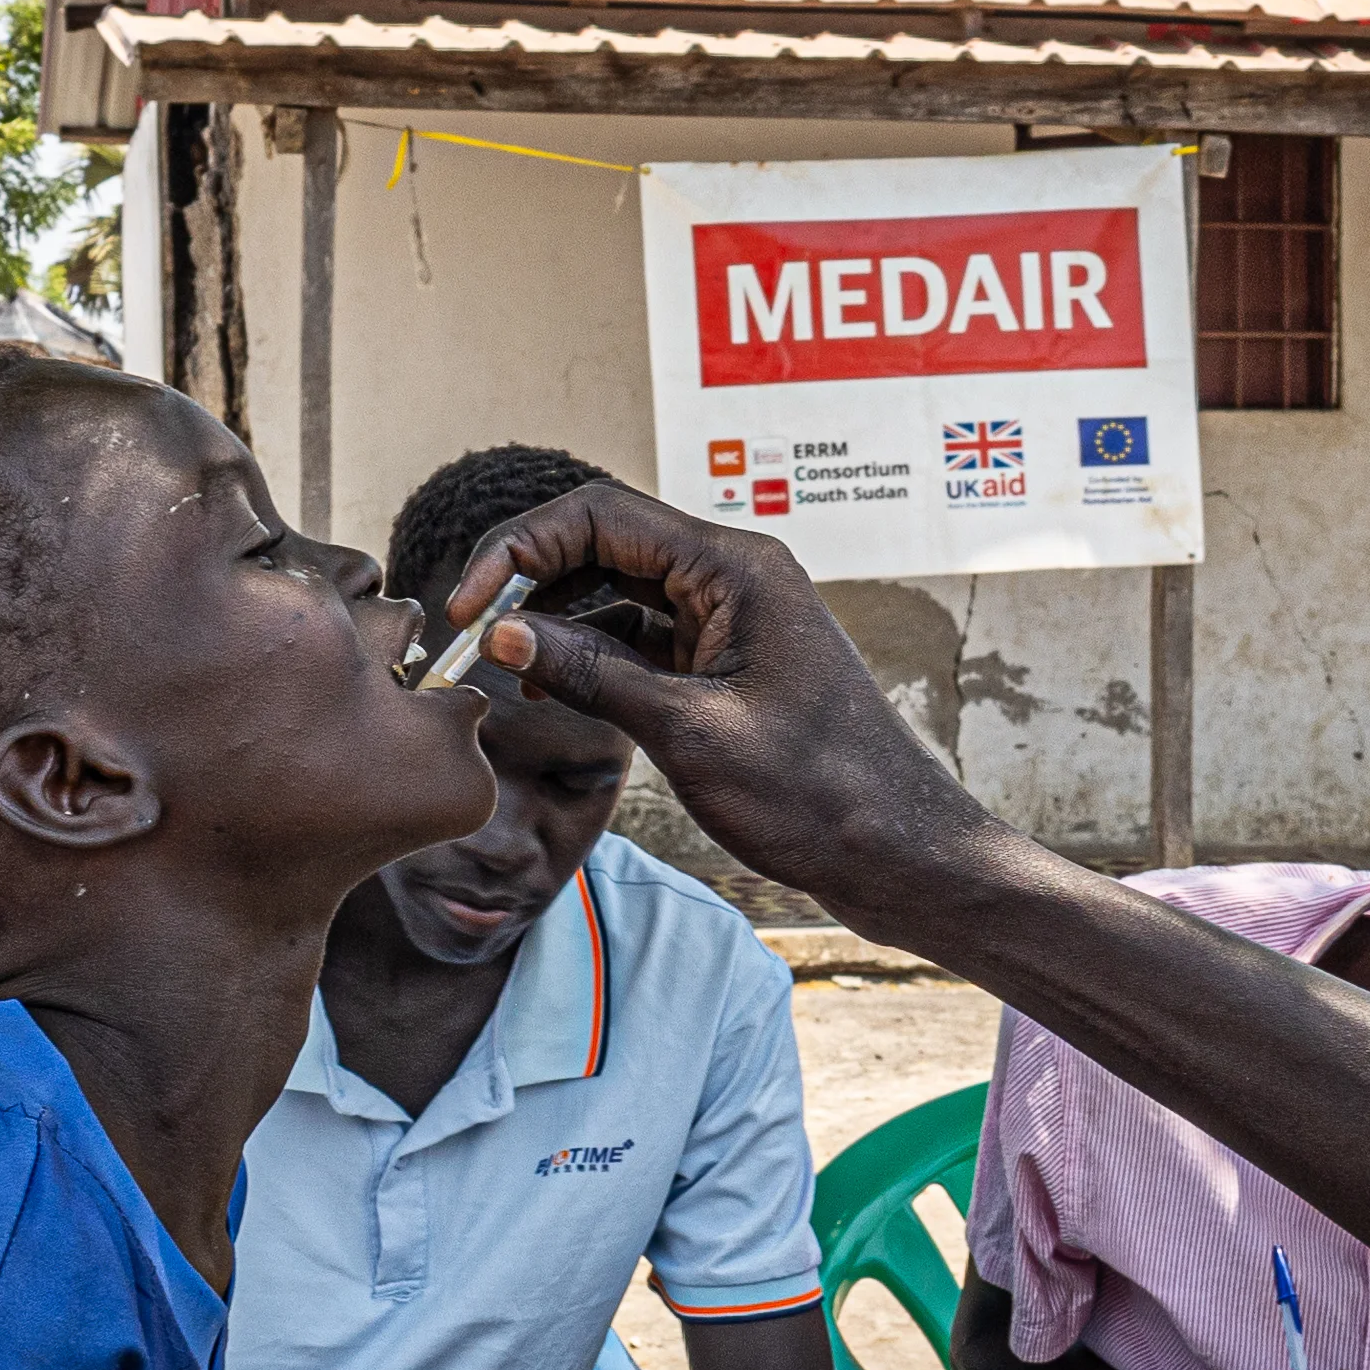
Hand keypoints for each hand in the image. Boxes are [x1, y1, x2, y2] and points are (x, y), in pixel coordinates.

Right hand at [450, 483, 987, 917]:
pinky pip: (641, 635)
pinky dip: (592, 656)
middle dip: (529, 582)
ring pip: (617, 591)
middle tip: (470, 639)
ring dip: (556, 623)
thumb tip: (503, 635)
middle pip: (603, 542)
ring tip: (508, 675)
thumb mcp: (688, 734)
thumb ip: (593, 676)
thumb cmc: (818, 796)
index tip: (468, 610)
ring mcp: (731, 619)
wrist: (900, 854)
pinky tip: (555, 691)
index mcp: (735, 568)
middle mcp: (733, 577)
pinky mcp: (727, 663)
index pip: (599, 514)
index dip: (518, 550)